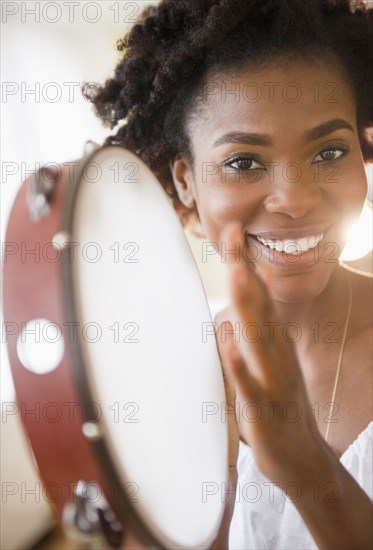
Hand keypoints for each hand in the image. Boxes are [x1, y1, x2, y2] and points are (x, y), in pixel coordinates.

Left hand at [218, 221, 326, 487]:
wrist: (304, 461)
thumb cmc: (279, 408)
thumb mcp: (269, 365)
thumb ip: (256, 336)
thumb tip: (235, 313)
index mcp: (275, 344)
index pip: (260, 296)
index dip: (246, 264)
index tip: (233, 231)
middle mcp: (278, 355)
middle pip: (259, 307)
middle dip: (244, 270)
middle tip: (232, 234)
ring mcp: (274, 381)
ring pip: (259, 338)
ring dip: (247, 304)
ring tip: (235, 272)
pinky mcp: (265, 411)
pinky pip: (251, 385)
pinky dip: (240, 361)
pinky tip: (231, 339)